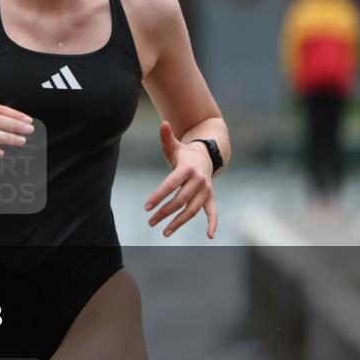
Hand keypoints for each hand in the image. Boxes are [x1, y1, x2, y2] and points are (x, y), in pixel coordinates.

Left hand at [144, 121, 218, 238]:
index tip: (147, 207)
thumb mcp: (174, 146)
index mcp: (187, 168)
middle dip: (164, 212)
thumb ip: (166, 137)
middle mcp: (198, 180)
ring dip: (179, 222)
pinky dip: (213, 223)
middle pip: (180, 200)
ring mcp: (206, 190)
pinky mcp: (210, 197)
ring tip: (164, 232)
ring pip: (192, 210)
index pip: (171, 184)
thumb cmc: (183, 153)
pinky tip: (209, 236)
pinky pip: (213, 212)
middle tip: (150, 222)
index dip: (158, 196)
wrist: (206, 155)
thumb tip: (163, 124)